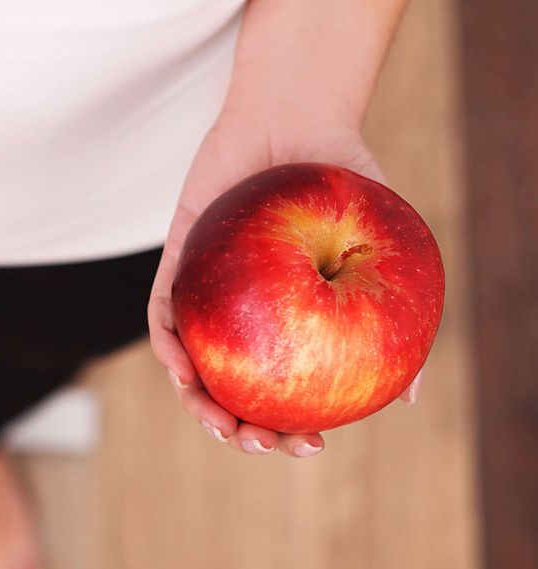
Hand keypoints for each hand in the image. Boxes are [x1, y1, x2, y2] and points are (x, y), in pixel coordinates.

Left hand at [147, 107, 419, 456]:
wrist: (296, 118)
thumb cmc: (341, 182)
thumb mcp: (379, 249)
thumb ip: (391, 315)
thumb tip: (409, 396)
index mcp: (285, 324)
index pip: (281, 392)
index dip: (289, 428)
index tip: (309, 446)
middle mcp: (243, 318)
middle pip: (230, 391)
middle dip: (239, 431)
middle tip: (260, 444)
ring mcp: (205, 296)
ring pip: (190, 367)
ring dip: (198, 403)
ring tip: (221, 424)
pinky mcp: (175, 266)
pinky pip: (162, 315)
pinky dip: (168, 346)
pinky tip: (183, 367)